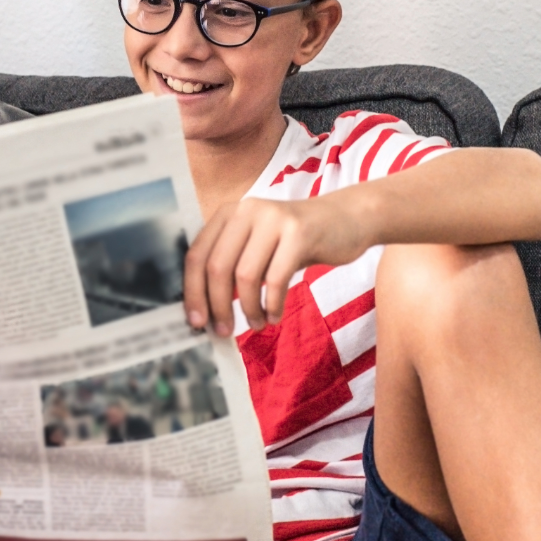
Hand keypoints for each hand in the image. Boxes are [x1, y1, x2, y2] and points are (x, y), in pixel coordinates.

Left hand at [184, 194, 371, 335]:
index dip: (193, 292)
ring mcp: (273, 219)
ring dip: (247, 308)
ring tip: (256, 324)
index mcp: (228, 213)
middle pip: (217, 267)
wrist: (348, 218)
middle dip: (217, 305)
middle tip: (222, 330)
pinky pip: (276, 279)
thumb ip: (232, 264)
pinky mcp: (299, 233)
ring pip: (245, 275)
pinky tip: (274, 316)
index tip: (196, 322)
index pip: (197, 255)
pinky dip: (272, 304)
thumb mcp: (258, 243)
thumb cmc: (297, 240)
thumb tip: (205, 308)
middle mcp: (246, 210)